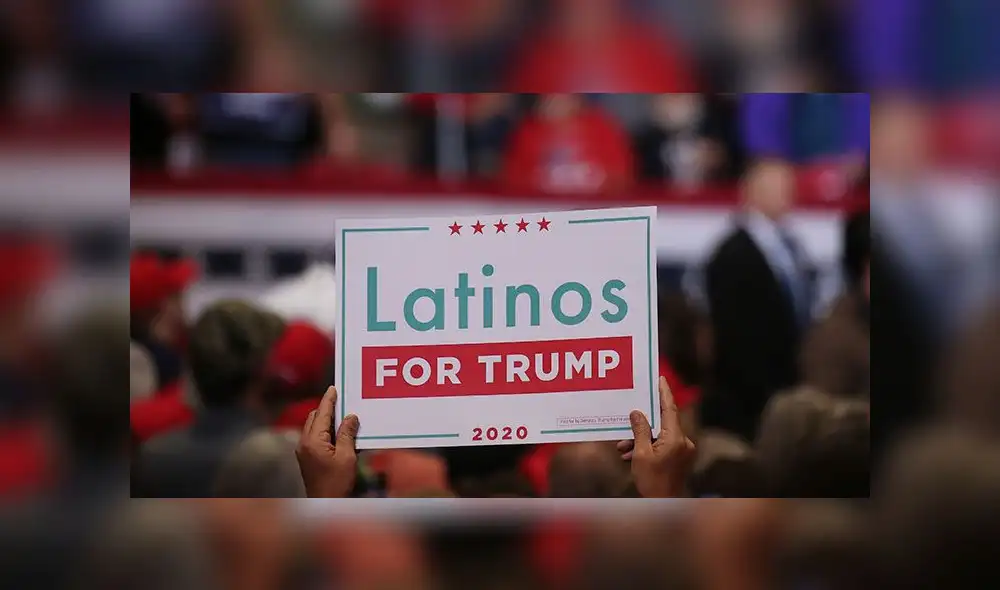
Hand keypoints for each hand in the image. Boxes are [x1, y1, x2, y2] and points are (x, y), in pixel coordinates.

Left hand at [296, 386, 359, 497]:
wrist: (325, 505)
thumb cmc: (337, 483)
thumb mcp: (347, 456)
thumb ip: (347, 434)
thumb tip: (350, 417)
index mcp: (312, 441)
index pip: (321, 413)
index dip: (328, 400)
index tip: (334, 388)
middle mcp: (303, 443)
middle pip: (314, 418)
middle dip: (327, 408)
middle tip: (341, 401)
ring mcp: (303, 451)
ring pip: (313, 427)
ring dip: (326, 420)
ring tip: (342, 416)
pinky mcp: (306, 458)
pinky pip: (314, 436)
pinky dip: (324, 430)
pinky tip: (337, 433)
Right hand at [616, 376, 695, 497]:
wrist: (664, 506)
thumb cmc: (653, 482)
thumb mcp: (640, 454)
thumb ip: (639, 431)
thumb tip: (637, 413)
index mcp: (675, 438)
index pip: (670, 409)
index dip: (664, 393)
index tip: (661, 379)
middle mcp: (683, 442)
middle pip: (662, 423)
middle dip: (643, 424)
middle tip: (629, 418)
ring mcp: (684, 451)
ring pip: (661, 436)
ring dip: (642, 439)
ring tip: (624, 448)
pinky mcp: (681, 458)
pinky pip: (663, 445)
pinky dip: (649, 447)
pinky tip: (632, 455)